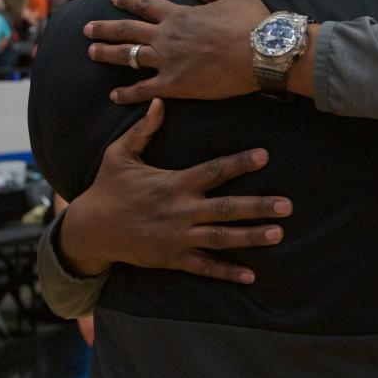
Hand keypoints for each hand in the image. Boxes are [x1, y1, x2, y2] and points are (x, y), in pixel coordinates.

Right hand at [58, 98, 291, 282]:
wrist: (89, 230)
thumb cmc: (107, 188)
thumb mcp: (120, 154)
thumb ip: (143, 130)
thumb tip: (158, 102)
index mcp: (174, 184)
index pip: (214, 171)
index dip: (240, 163)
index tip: (264, 156)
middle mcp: (181, 211)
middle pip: (227, 208)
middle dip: (259, 207)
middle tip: (287, 206)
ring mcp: (179, 237)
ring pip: (222, 238)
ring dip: (251, 237)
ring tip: (278, 234)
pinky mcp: (173, 259)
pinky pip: (204, 267)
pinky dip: (227, 272)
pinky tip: (251, 275)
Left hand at [84, 0, 270, 103]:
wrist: (261, 52)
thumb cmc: (252, 23)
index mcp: (180, 13)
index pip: (145, 5)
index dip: (128, 0)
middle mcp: (167, 35)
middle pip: (126, 30)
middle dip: (104, 28)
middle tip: (88, 28)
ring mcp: (167, 61)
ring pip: (127, 56)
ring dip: (106, 54)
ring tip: (91, 53)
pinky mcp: (174, 85)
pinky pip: (143, 90)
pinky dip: (126, 93)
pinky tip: (113, 96)